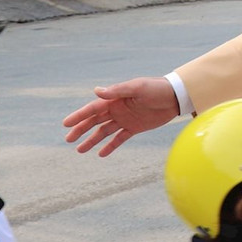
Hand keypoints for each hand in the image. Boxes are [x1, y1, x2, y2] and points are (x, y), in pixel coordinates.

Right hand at [62, 77, 178, 155]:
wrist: (175, 97)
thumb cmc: (156, 89)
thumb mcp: (137, 87)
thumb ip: (118, 91)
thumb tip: (97, 91)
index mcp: (115, 99)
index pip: (92, 109)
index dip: (79, 116)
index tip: (66, 124)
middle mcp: (117, 109)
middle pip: (94, 121)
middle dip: (81, 130)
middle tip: (68, 139)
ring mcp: (125, 119)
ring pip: (104, 132)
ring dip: (92, 140)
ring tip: (80, 150)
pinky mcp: (134, 128)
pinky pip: (119, 138)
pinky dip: (110, 146)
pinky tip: (101, 154)